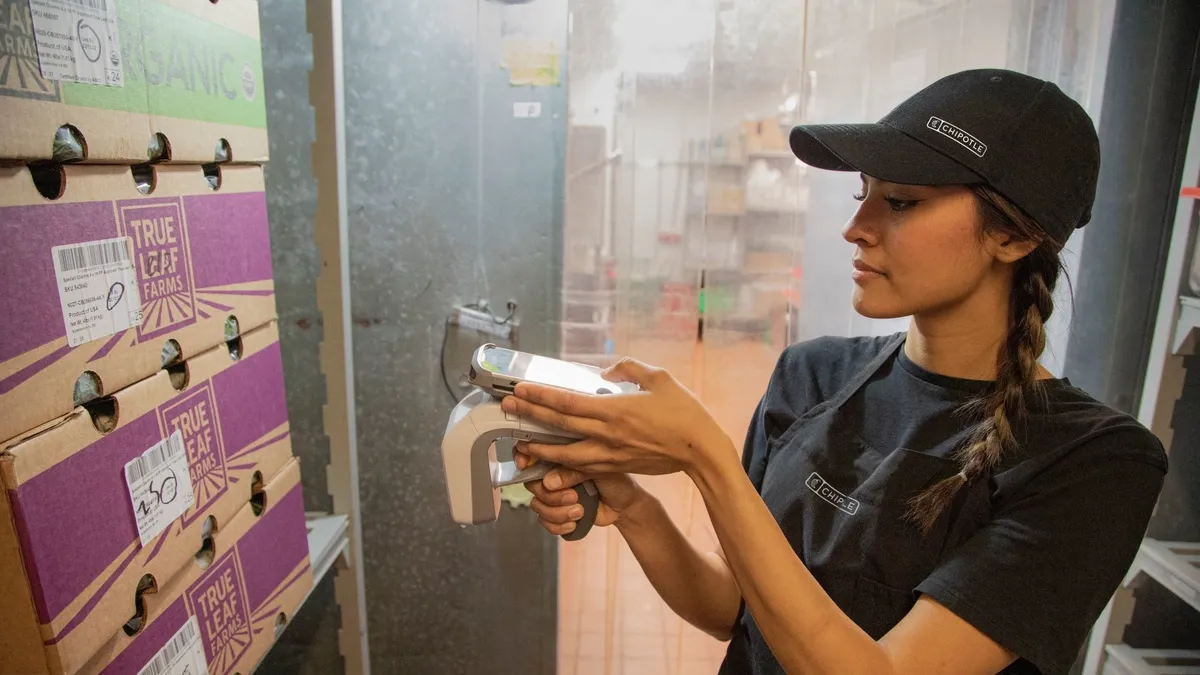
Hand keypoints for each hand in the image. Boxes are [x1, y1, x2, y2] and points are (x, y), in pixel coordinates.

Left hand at [499, 357, 732, 476]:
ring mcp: (611, 454)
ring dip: (540, 448)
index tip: (519, 389)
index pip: (568, 402)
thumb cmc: (684, 412)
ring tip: (520, 442)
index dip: (541, 395)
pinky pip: (584, 470)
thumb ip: (629, 369)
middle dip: (530, 415)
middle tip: (506, 407)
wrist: (700, 450)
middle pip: (559, 425)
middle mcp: (608, 434)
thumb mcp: (659, 377)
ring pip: (566, 454)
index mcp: (615, 409)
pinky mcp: (617, 467)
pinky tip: (548, 471)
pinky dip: (564, 471)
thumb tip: (606, 370)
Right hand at [514, 449, 648, 535]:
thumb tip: (549, 482)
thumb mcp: (598, 471)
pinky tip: (574, 522)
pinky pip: (545, 522)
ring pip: (538, 506)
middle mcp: (554, 475)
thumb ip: (573, 472)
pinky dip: (558, 526)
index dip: (523, 458)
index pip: (533, 453)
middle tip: (574, 496)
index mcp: (562, 458)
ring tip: (579, 511)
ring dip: (557, 512)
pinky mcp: (558, 514)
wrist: (626, 506)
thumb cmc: (616, 481)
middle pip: (532, 485)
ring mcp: (555, 495)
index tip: (524, 465)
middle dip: (552, 496)